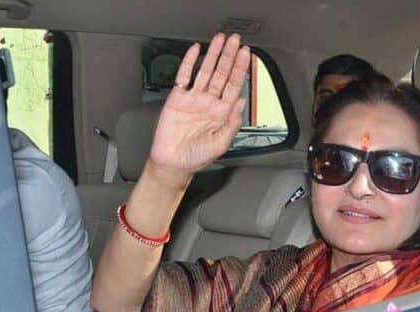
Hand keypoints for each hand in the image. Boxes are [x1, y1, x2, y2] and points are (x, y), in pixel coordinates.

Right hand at [148, 33, 250, 177]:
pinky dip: (189, 63)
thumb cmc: (197, 157)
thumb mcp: (221, 143)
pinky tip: (196, 51)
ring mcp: (194, 98)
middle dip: (229, 56)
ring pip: (205, 71)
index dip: (241, 69)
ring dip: (213, 55)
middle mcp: (209, 102)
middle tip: (235, 41)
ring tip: (220, 40)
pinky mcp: (177, 98)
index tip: (246, 54)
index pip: (234, 85)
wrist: (173, 163)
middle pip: (222, 74)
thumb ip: (233, 123)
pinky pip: (184, 76)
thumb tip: (241, 103)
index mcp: (222, 112)